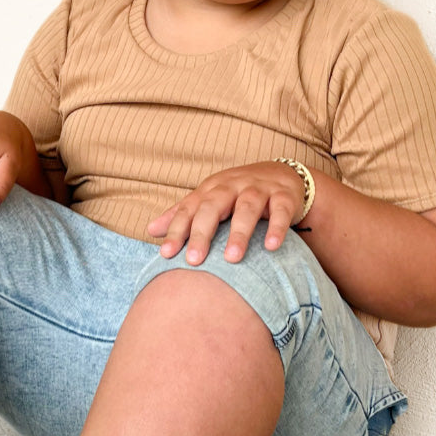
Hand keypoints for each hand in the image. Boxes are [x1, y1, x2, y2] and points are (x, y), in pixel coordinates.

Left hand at [145, 162, 306, 264]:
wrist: (283, 174)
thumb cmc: (238, 192)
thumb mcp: (210, 199)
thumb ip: (183, 214)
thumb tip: (151, 229)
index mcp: (211, 189)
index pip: (190, 209)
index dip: (177, 230)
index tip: (166, 254)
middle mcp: (233, 186)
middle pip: (214, 206)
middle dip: (203, 233)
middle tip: (194, 260)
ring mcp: (259, 189)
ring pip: (247, 208)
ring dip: (239, 233)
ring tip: (232, 259)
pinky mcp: (284, 196)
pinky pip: (280, 210)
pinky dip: (276, 227)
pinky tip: (271, 247)